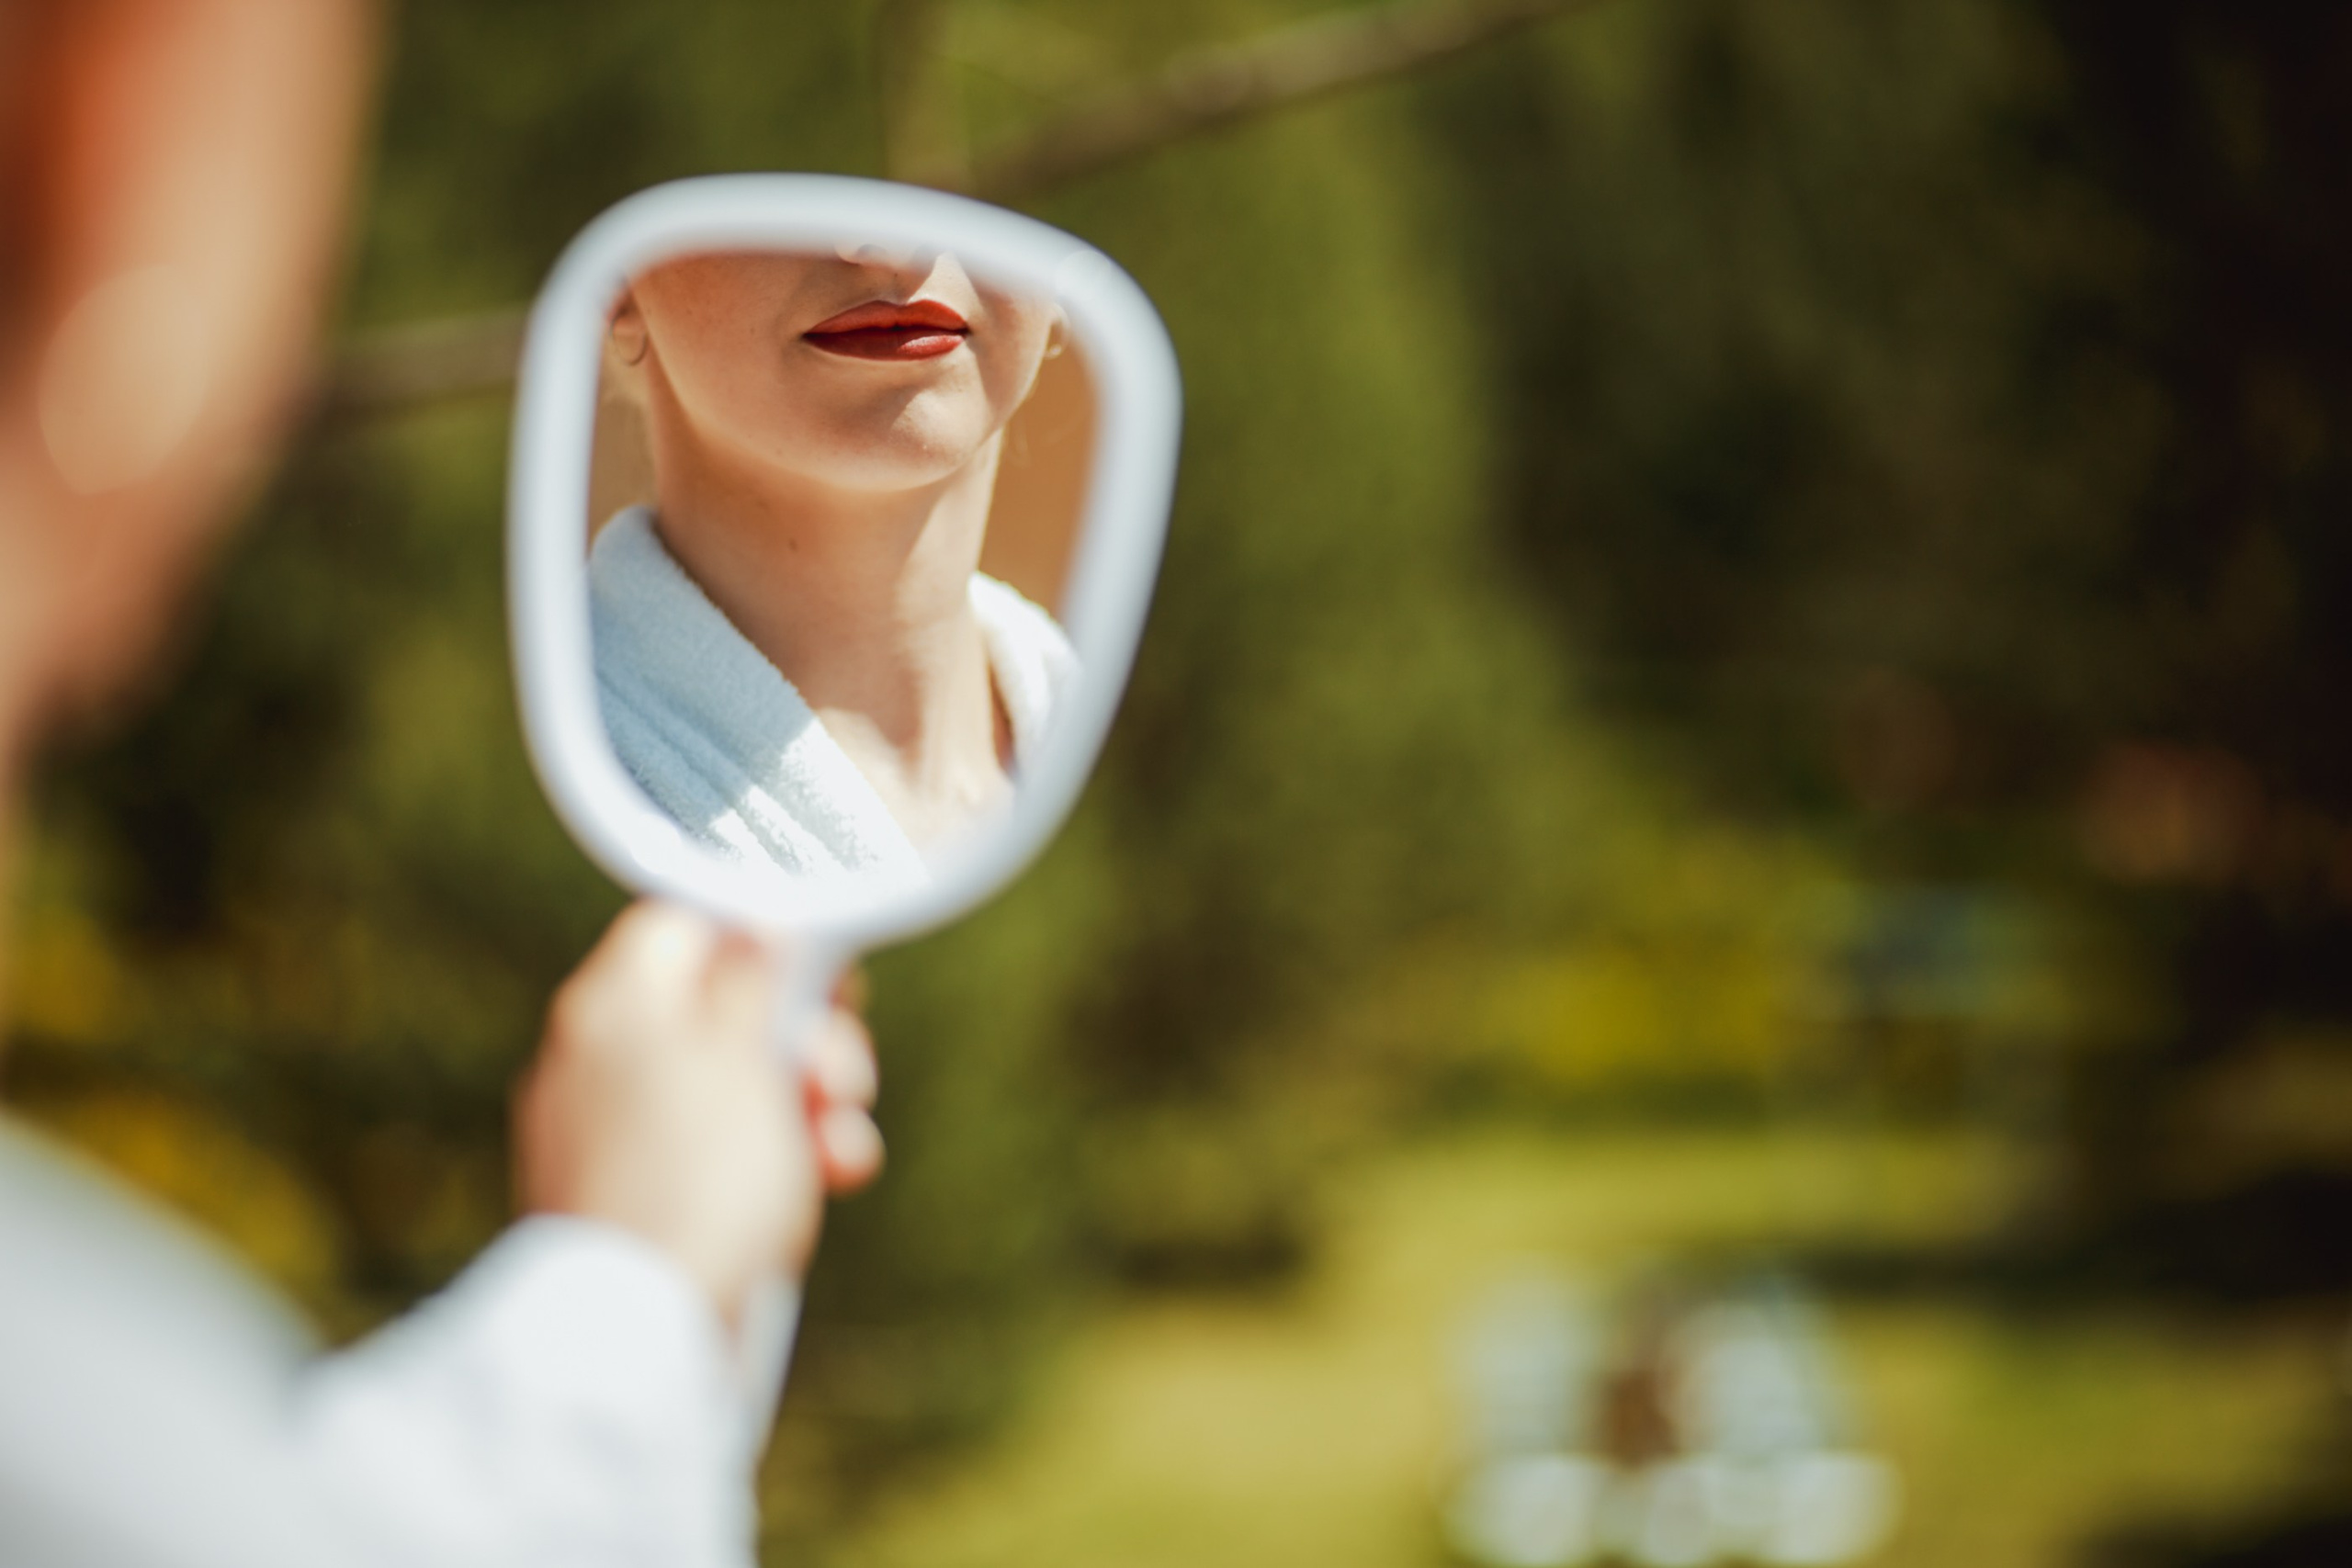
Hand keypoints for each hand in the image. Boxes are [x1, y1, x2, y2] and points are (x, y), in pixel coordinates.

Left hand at [514, 901, 882, 1324]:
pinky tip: (822, 1187)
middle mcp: (598, 1059)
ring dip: (809, 1107)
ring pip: (733, 1087)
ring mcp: (612, 1135)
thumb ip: (753, 976)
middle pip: (720, 1010)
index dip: (765, 937)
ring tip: (842, 1150)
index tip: (824, 973)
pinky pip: (717, 1156)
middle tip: (843, 1077)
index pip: (686, 923)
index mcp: (613, 1003)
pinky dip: (775, 1162)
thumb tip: (756, 921)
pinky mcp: (635, 1202)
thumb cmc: (701, 1181)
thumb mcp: (745, 1053)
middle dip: (806, 1039)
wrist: (645, 1337)